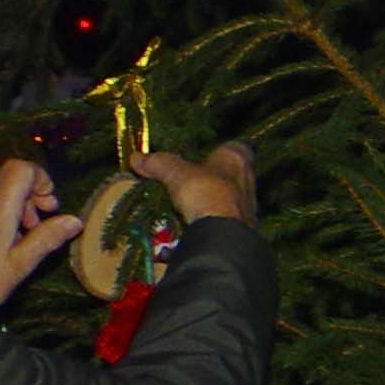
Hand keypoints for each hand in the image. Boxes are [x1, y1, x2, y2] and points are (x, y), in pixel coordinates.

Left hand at [0, 156, 86, 306]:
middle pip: (11, 175)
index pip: (21, 168)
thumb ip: (48, 238)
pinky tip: (3, 240)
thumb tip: (74, 221)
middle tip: (40, 222)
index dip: (42, 180)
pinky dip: (1, 211)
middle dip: (33, 193)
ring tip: (23, 235)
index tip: (50, 206)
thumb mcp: (22, 263)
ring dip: (18, 204)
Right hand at [139, 141, 262, 226]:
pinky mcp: (240, 231)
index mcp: (236, 160)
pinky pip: (220, 222)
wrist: (223, 236)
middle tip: (182, 181)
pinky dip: (206, 222)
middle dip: (206, 178)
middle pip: (227, 176)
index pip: (233, 148)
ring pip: (225, 200)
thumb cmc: (207, 194)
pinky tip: (189, 225)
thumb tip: (137, 158)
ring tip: (180, 205)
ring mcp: (246, 209)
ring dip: (205, 202)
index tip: (196, 155)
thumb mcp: (176, 173)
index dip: (215, 150)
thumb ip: (159, 163)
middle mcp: (247, 182)